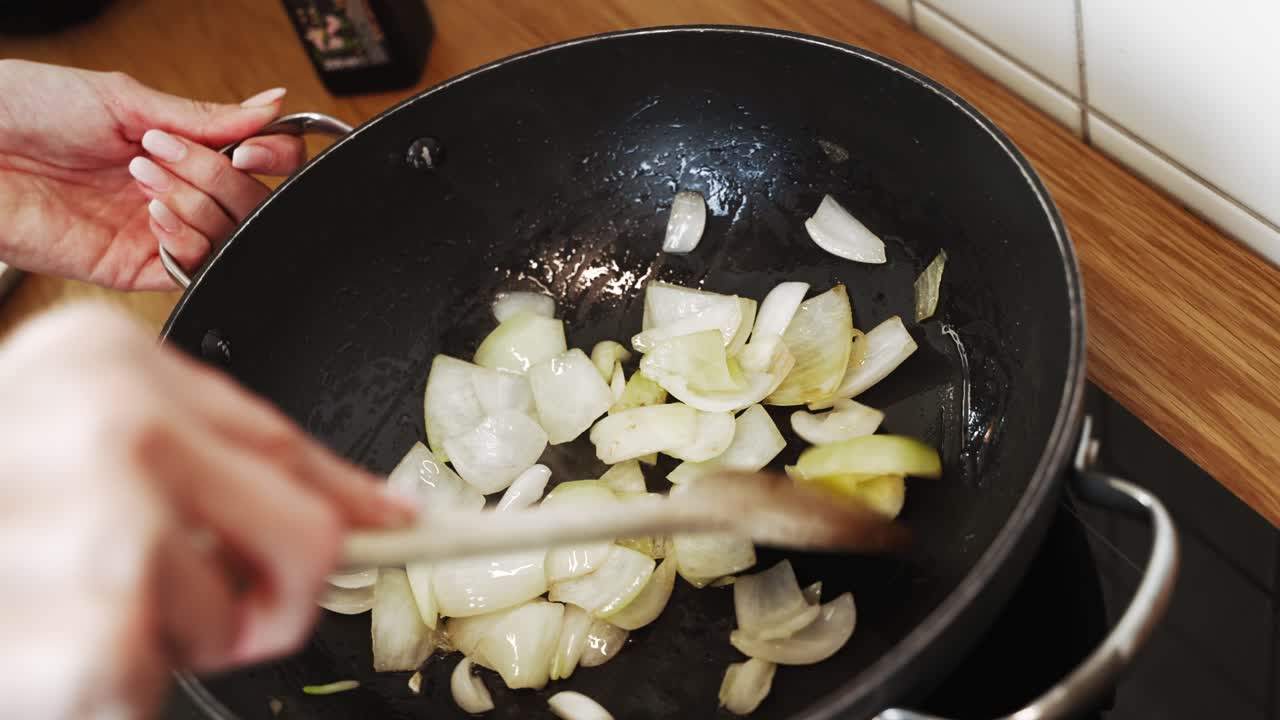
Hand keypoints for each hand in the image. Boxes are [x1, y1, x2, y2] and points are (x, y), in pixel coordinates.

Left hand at [0, 60, 305, 289]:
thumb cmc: (25, 111)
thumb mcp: (123, 99)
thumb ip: (203, 114)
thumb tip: (272, 107)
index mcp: (180, 148)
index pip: (261, 161)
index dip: (273, 156)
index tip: (252, 147)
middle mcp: (176, 192)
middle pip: (252, 202)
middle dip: (220, 176)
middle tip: (170, 154)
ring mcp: (157, 231)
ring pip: (229, 238)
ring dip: (198, 204)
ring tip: (145, 178)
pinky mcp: (133, 267)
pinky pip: (192, 270)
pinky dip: (186, 241)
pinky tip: (152, 214)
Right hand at [0, 304, 413, 718]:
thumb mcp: (77, 433)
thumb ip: (231, 462)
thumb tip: (380, 513)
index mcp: (104, 363)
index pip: (288, 450)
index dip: (346, 510)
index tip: (407, 531)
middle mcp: (109, 432)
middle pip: (307, 543)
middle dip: (266, 595)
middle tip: (180, 600)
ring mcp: (101, 535)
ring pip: (233, 625)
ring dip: (162, 642)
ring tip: (62, 608)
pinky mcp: (93, 639)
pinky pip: (159, 685)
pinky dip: (113, 690)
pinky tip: (39, 648)